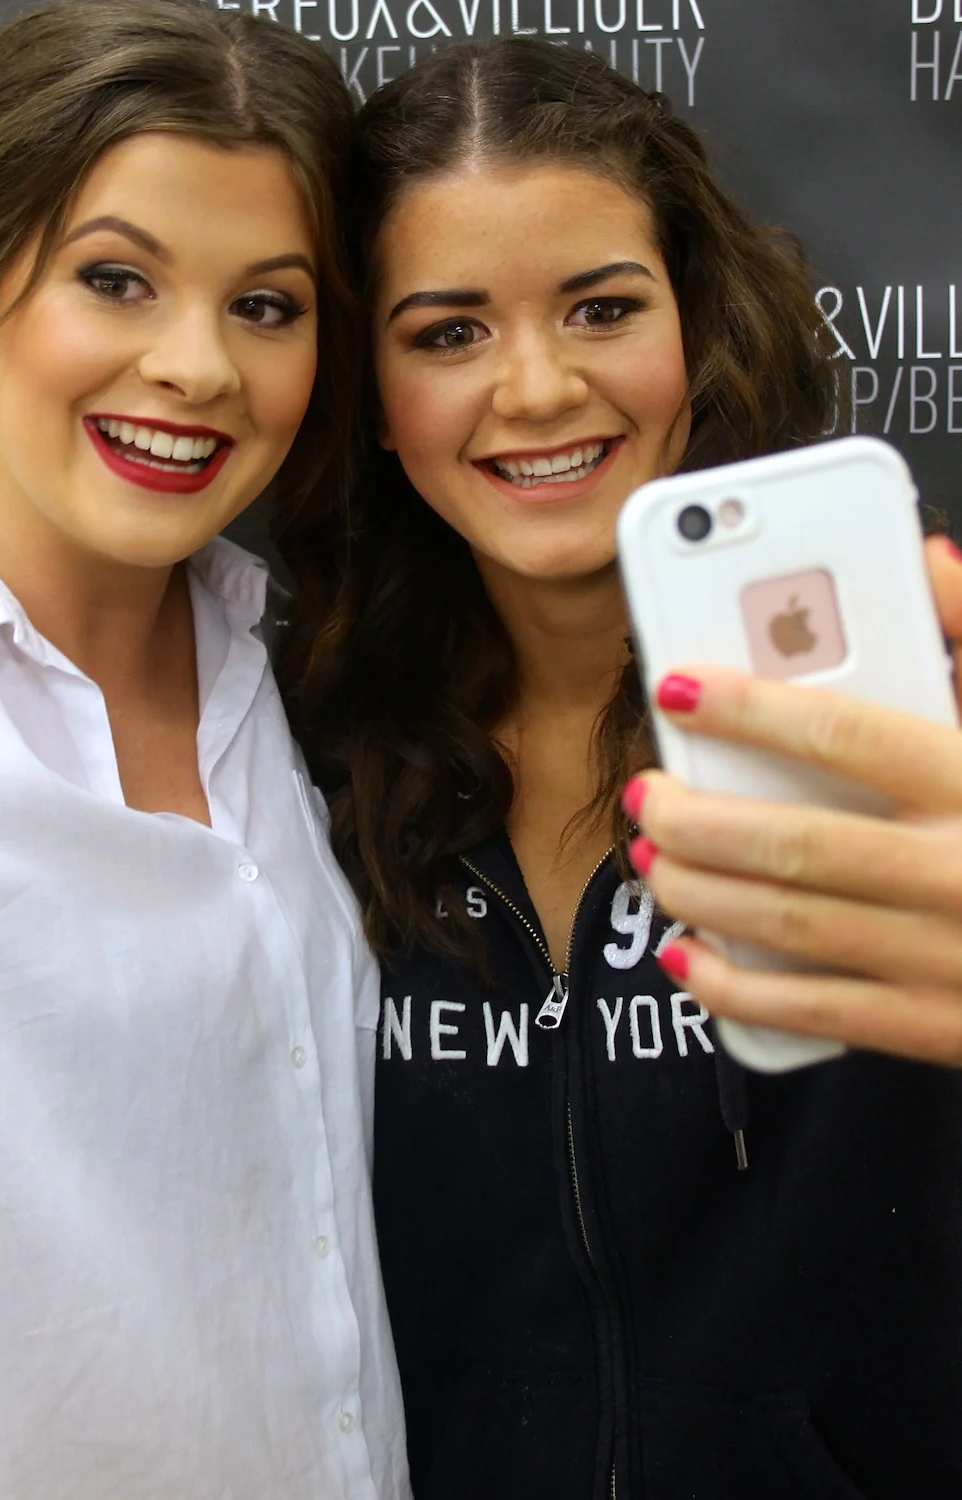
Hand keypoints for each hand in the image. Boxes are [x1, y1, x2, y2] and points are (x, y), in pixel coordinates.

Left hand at [624, 535, 961, 1064]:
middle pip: (799, 843)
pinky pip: (820, 1012)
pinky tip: (690, 955)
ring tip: (652, 858)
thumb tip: (925, 556)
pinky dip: (739, 989)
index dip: (752, 706)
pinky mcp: (940, 1026)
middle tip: (649, 791)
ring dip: (702, 892)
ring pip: (793, 925)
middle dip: (700, 818)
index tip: (679, 686)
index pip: (847, 732)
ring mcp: (949, 959)